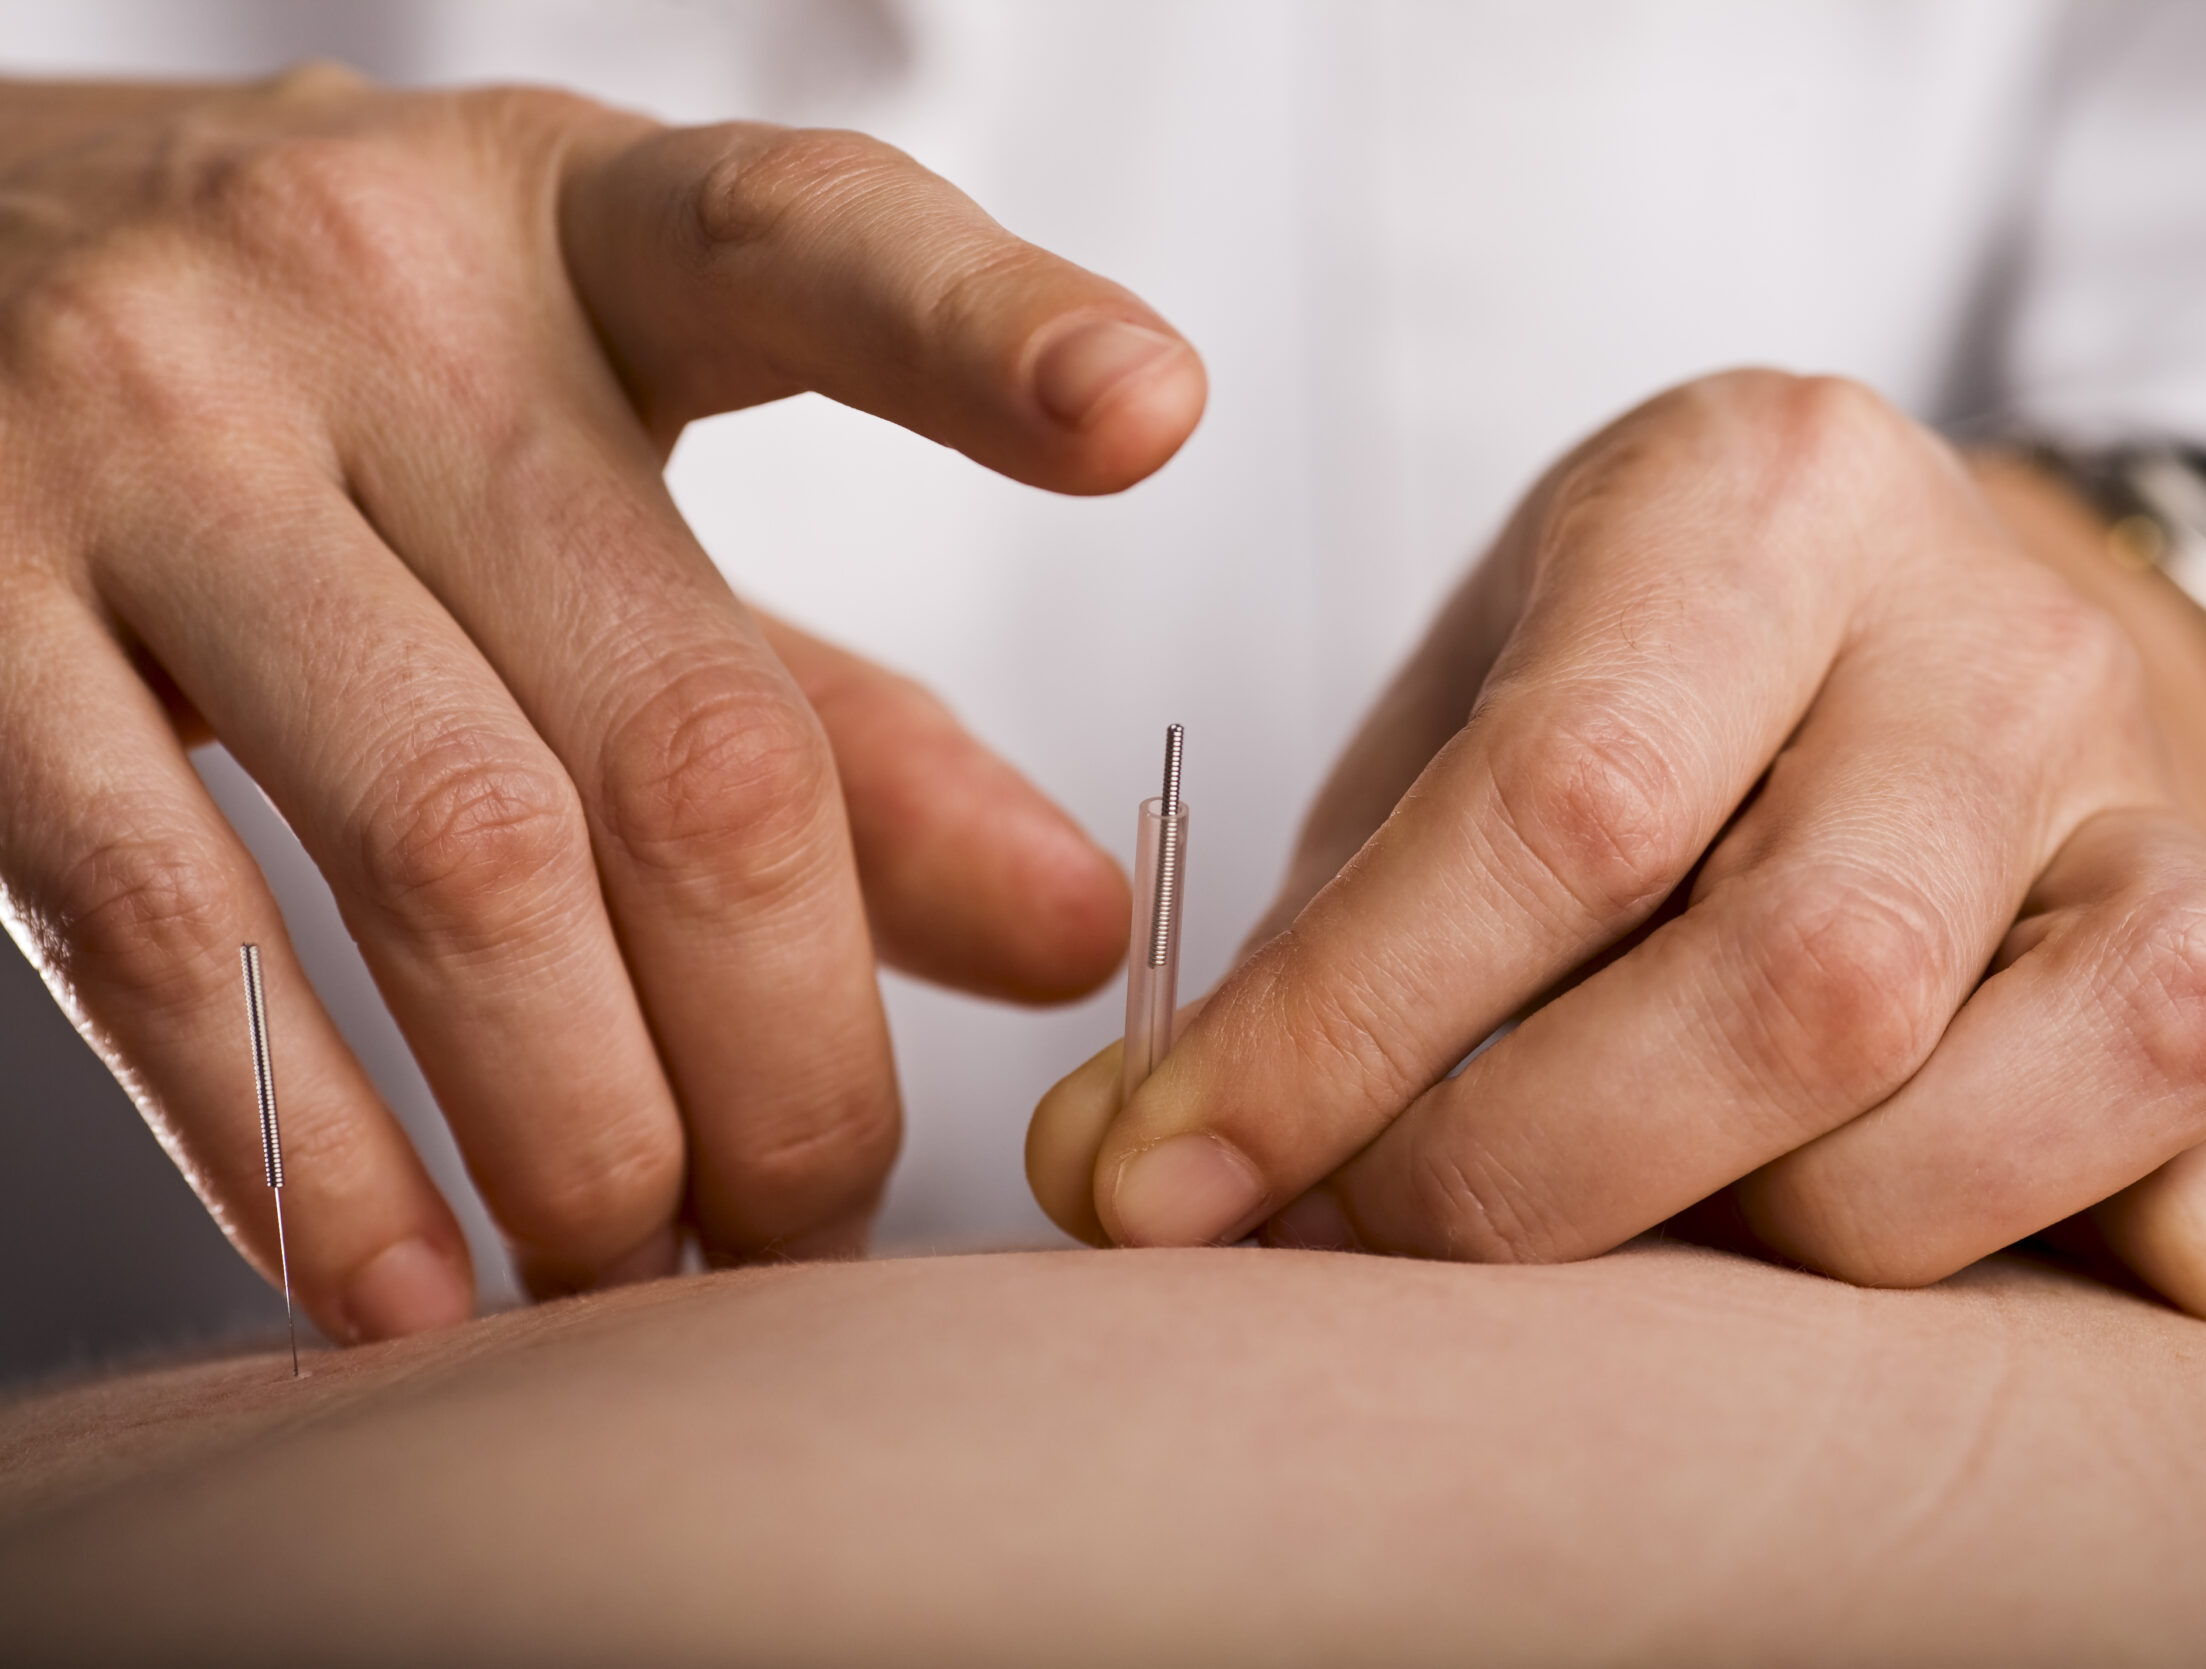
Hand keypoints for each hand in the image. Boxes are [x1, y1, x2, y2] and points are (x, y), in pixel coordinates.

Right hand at [0, 66, 1204, 1337]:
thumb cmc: (338, 418)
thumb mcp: (597, 491)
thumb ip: (839, 714)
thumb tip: (1080, 937)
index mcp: (573, 232)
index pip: (804, 237)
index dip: (988, 331)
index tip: (1153, 419)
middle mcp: (362, 296)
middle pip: (687, 730)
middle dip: (791, 1044)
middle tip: (826, 1215)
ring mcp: (135, 438)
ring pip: (458, 852)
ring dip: (586, 1126)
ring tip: (653, 1274)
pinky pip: (168, 925)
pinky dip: (316, 1146)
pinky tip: (414, 1289)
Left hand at [1029, 370, 2205, 1320]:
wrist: (1904, 639)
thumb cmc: (1631, 702)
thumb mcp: (1459, 736)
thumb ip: (1323, 944)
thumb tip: (1119, 1182)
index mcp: (1760, 500)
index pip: (1559, 802)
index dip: (1339, 1037)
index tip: (1159, 1191)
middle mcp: (1996, 639)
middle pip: (1804, 984)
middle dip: (1537, 1182)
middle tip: (1374, 1234)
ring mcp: (2164, 807)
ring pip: (2044, 1095)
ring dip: (1797, 1241)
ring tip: (1655, 1221)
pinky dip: (2160, 1251)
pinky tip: (1988, 1240)